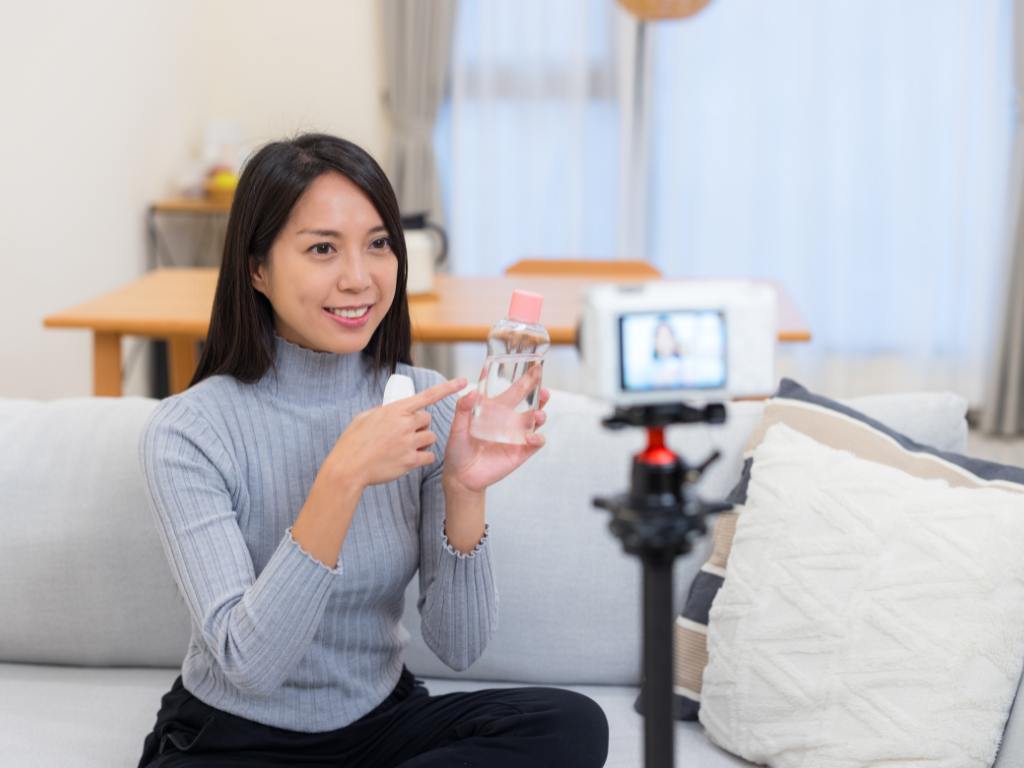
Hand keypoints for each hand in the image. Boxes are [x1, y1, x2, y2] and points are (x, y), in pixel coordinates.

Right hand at [322, 377, 467, 489]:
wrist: (348, 468)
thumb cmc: (353, 442)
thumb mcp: (365, 417)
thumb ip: (385, 412)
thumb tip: (395, 412)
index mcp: (395, 409)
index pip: (428, 396)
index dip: (448, 388)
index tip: (464, 381)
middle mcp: (405, 424)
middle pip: (427, 419)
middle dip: (419, 425)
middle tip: (403, 433)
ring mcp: (409, 442)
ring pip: (430, 438)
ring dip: (422, 442)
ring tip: (403, 447)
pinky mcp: (410, 461)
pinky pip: (428, 456)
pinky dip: (421, 458)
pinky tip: (407, 459)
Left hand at [443, 366, 550, 493]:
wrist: (461, 476)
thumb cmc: (458, 449)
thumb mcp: (457, 427)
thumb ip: (462, 409)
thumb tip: (471, 391)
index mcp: (496, 411)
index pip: (513, 392)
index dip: (524, 380)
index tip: (534, 367)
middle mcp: (509, 421)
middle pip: (530, 402)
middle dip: (539, 392)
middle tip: (543, 385)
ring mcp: (517, 436)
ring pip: (536, 420)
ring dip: (540, 414)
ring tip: (538, 414)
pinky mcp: (521, 452)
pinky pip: (535, 443)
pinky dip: (537, 438)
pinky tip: (531, 436)